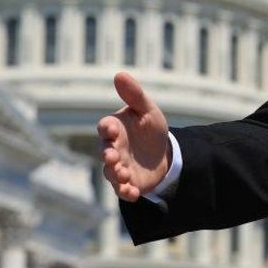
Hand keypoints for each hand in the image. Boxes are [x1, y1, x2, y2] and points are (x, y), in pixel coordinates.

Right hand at [97, 71, 171, 201]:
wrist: (163, 153)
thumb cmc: (150, 127)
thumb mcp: (147, 109)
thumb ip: (134, 94)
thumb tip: (119, 74)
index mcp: (114, 128)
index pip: (105, 127)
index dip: (107, 129)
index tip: (112, 129)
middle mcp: (112, 148)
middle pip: (104, 152)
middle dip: (107, 155)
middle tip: (112, 156)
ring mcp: (118, 167)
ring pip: (110, 173)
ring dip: (115, 175)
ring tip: (124, 174)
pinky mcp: (128, 183)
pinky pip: (122, 190)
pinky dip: (125, 192)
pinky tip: (132, 193)